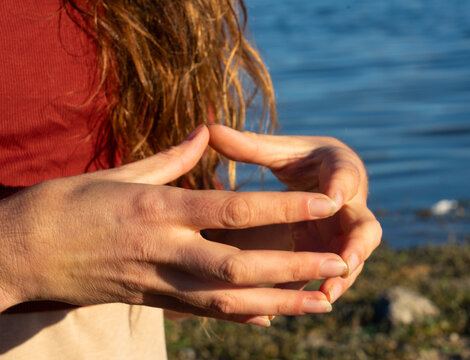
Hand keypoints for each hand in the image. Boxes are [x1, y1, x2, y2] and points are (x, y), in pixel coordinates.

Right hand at [0, 125, 347, 324]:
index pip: (234, 209)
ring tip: (323, 301)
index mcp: (159, 210)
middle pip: (241, 266)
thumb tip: (206, 130)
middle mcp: (164, 251)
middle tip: (341, 262)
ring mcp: (160, 284)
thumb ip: (174, 156)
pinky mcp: (155, 303)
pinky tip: (276, 317)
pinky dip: (245, 316)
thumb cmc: (70, 204)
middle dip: (295, 266)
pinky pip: (207, 314)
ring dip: (281, 303)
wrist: (24, 253)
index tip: (326, 202)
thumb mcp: (124, 173)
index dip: (285, 209)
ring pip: (231, 302)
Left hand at [207, 125, 381, 302]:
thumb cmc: (300, 161)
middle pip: (365, 226)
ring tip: (325, 295)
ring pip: (353, 259)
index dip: (342, 187)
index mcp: (340, 168)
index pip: (346, 176)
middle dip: (358, 245)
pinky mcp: (335, 252)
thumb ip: (249, 146)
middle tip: (346, 260)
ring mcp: (346, 233)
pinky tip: (300, 305)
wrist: (321, 179)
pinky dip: (322, 287)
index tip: (332, 199)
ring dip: (342, 278)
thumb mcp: (280, 152)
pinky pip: (334, 274)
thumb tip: (209, 128)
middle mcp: (351, 203)